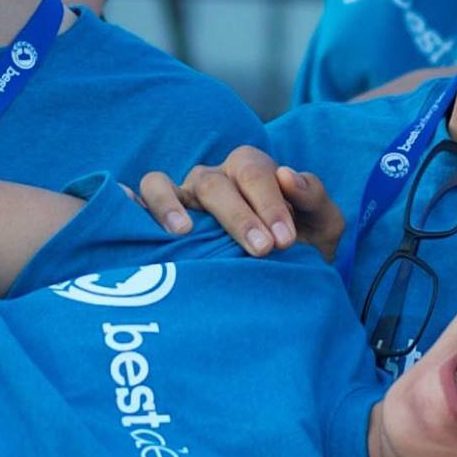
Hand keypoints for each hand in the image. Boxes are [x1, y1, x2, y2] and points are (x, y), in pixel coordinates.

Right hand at [135, 148, 344, 260]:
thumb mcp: (321, 228)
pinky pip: (142, 196)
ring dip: (176, 205)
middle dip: (240, 215)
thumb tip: (288, 177)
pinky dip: (135, 200)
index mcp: (254, 172)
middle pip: (218, 182)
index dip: (271, 204)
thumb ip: (315, 199)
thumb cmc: (298, 251)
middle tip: (262, 250)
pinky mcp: (159, 216)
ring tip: (185, 233)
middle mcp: (217, 178)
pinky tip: (134, 214)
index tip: (284, 241)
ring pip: (172, 184)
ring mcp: (186, 196)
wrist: (275, 285)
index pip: (258, 174)